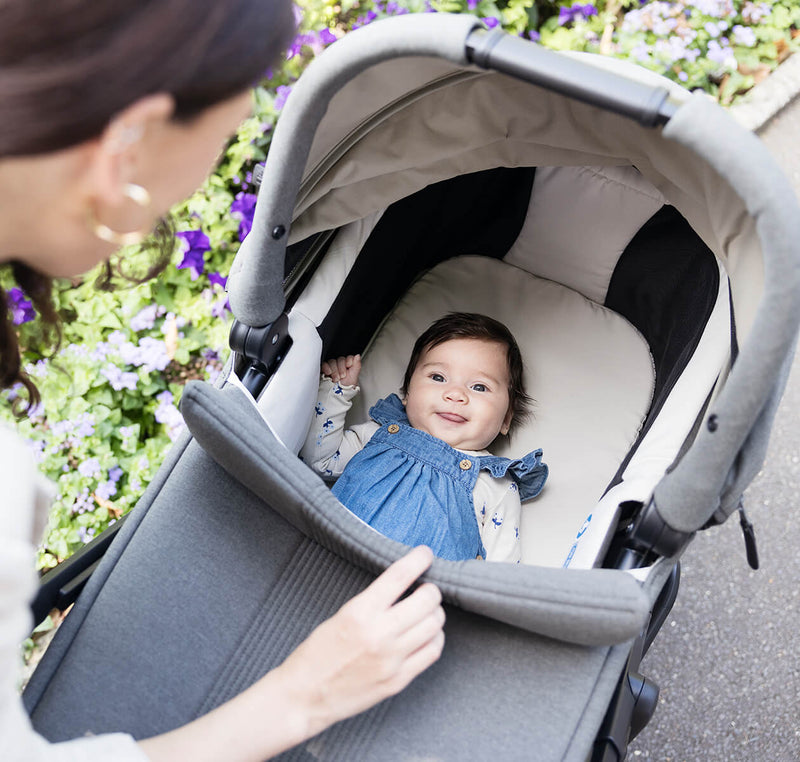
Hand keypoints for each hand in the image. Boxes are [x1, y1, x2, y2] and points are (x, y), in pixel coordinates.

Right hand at [277, 546, 443, 736]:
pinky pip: (432, 652)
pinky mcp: (398, 681)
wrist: (303, 697)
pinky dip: (435, 638)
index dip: (418, 560)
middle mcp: (379, 634)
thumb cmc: (316, 653)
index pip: (399, 576)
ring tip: (428, 611)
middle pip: (426, 600)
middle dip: (431, 589)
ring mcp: (391, 660)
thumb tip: (403, 586)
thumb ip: (372, 603)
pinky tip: (428, 634)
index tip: (425, 554)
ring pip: (434, 625)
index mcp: (359, 612)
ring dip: (435, 613)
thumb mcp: (340, 616)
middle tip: (427, 588)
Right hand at [322, 354, 360, 386]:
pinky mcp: (324, 369)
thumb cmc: (346, 387)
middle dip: (341, 369)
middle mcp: (340, 365)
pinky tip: (328, 373)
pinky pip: (324, 364)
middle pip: (340, 359)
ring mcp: (332, 367)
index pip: (348, 358)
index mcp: (348, 365)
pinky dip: (326, 367)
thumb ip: (357, 365)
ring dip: (334, 370)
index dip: (348, 362)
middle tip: (342, 377)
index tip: (348, 368)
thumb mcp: (354, 377)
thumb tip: (357, 356)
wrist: (337, 395)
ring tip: (335, 379)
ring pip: (332, 361)